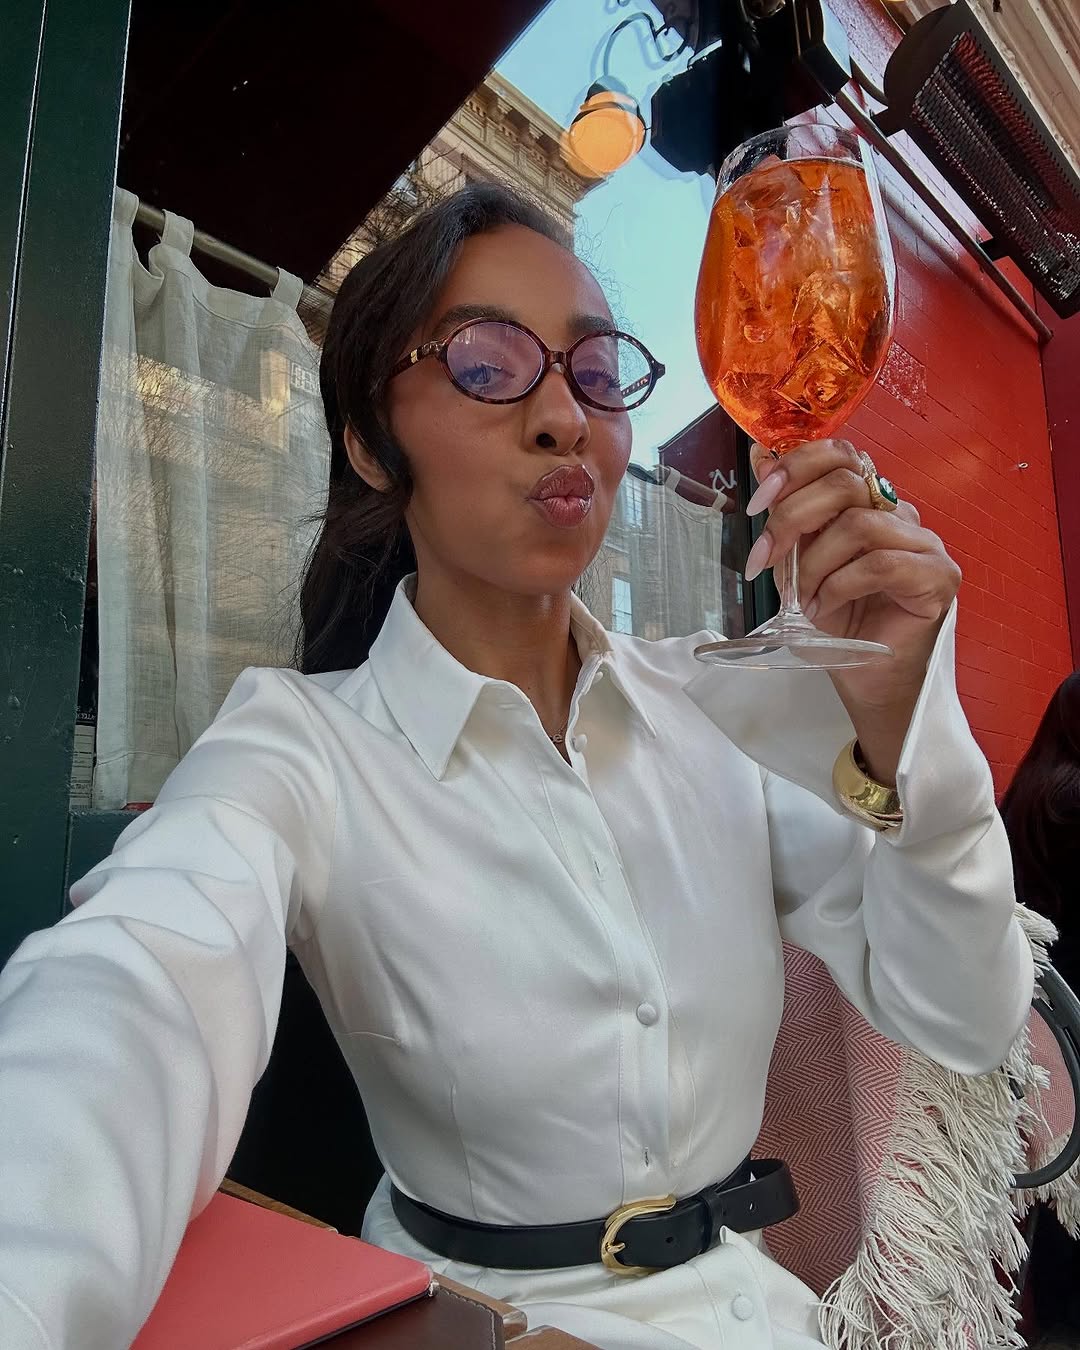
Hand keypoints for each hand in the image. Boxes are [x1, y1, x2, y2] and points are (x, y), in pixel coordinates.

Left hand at [745, 439, 960, 781]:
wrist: (865, 680)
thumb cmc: (836, 623)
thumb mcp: (796, 562)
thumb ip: (787, 512)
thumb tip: (761, 456)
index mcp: (869, 499)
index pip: (840, 453)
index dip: (794, 467)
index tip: (757, 502)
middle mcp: (901, 512)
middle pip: (846, 481)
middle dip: (792, 518)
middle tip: (765, 558)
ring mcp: (925, 543)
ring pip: (858, 524)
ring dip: (814, 564)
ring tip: (802, 598)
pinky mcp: (937, 577)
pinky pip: (880, 564)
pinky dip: (839, 585)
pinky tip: (825, 606)